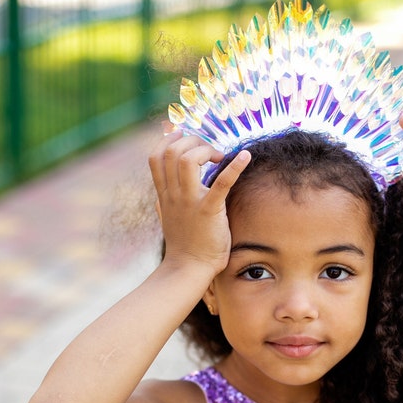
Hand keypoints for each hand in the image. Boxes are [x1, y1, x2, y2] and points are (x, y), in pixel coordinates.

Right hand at [148, 132, 250, 274]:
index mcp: (164, 194)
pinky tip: (246, 156)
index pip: (156, 156)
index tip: (184, 135)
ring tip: (220, 156)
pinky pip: (221, 183)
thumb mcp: (167, 218)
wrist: (189, 268)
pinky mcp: (208, 211)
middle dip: (191, 142)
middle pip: (171, 152)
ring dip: (205, 150)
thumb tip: (162, 191)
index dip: (169, 139)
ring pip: (187, 160)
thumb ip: (164, 201)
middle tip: (209, 151)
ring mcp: (189, 202)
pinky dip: (235, 167)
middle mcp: (173, 194)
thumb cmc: (184, 244)